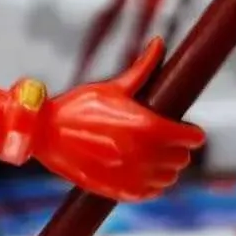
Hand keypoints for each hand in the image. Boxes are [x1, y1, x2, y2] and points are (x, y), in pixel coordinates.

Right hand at [29, 40, 202, 200]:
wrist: (43, 134)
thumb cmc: (75, 107)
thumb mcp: (111, 87)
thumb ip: (142, 68)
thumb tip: (159, 42)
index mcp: (147, 126)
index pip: (190, 137)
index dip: (192, 133)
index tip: (188, 131)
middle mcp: (143, 154)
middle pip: (182, 159)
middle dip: (179, 149)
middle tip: (168, 142)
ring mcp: (131, 175)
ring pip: (169, 179)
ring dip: (167, 169)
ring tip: (156, 159)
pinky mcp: (119, 191)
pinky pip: (150, 193)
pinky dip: (152, 186)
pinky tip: (143, 174)